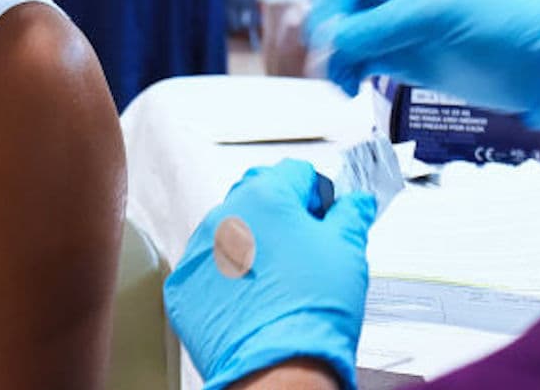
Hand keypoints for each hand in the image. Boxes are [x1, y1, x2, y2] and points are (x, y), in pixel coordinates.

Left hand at [164, 160, 372, 389]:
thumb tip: (354, 204)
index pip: (294, 172)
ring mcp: (200, 250)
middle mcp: (225, 216)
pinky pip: (208, 267)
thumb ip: (350, 216)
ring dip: (253, 245)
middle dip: (282, 214)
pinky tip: (254, 298)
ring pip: (230, 232)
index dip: (317, 194)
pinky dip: (228, 277)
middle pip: (257, 196)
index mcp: (265, 197)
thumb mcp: (347, 250)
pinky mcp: (185, 284)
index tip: (325, 215)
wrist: (279, 366)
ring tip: (280, 280)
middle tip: (305, 246)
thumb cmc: (310, 312)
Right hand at [306, 0, 539, 128]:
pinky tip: (352, 86)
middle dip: (331, 30)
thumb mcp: (434, 15)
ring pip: (351, 36)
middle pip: (346, 5)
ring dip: (337, 56)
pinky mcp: (409, 60)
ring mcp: (403, 29)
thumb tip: (330, 40)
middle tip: (325, 59)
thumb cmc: (496, 25)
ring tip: (342, 82)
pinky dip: (351, 71)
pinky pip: (365, 60)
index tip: (324, 29)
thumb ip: (378, 26)